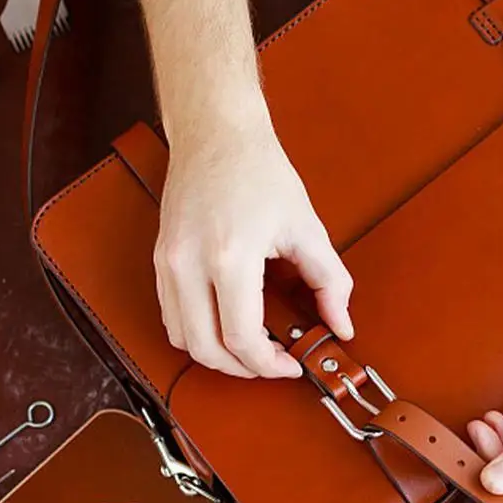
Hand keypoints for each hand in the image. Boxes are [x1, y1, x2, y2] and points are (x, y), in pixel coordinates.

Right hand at [154, 115, 353, 377]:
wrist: (216, 134)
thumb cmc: (260, 173)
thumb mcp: (306, 227)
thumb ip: (330, 282)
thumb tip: (341, 324)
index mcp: (229, 257)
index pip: (241, 338)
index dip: (268, 365)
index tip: (289, 364)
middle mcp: (190, 265)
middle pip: (206, 350)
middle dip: (242, 369)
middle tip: (270, 364)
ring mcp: (169, 263)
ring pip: (183, 340)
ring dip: (216, 355)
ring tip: (247, 349)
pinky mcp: (160, 261)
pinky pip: (171, 318)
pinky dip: (197, 334)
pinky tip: (223, 325)